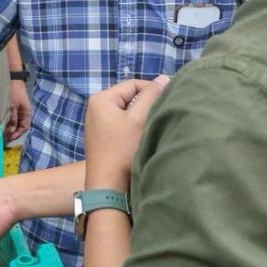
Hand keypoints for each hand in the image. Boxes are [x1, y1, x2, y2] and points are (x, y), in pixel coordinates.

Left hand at [5, 80, 32, 142]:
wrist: (13, 79)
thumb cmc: (14, 92)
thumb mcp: (12, 106)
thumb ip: (12, 119)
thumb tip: (10, 132)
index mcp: (26, 114)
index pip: (24, 128)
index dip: (17, 134)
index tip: (9, 138)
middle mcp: (23, 114)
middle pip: (19, 128)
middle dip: (12, 134)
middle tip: (4, 139)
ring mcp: (18, 112)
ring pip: (14, 124)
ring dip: (9, 130)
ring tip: (2, 134)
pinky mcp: (12, 109)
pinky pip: (11, 120)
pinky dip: (7, 124)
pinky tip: (1, 127)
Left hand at [83, 75, 170, 191]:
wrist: (109, 187)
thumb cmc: (122, 151)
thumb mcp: (139, 119)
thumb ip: (151, 95)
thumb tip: (163, 78)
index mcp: (101, 99)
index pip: (134, 84)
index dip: (154, 91)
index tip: (169, 102)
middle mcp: (97, 109)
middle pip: (131, 98)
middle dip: (148, 106)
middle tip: (162, 117)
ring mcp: (100, 125)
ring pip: (130, 114)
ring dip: (144, 119)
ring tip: (154, 129)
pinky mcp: (105, 140)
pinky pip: (125, 127)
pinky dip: (137, 130)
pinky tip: (145, 140)